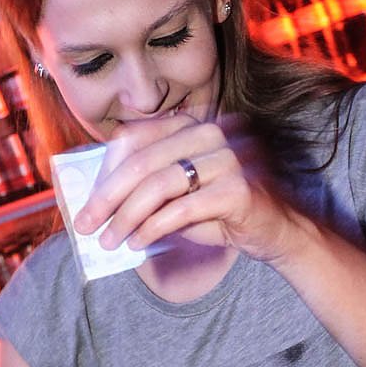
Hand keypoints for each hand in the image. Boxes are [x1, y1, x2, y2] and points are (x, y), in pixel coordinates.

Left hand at [73, 112, 304, 265]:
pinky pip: (182, 208)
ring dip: (127, 216)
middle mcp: (213, 132)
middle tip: (87, 225)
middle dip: (108, 197)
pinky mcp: (239, 188)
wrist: (278, 232)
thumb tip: (98, 201)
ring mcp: (230, 157)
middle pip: (144, 161)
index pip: (137, 137)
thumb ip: (147, 188)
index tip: (88, 202)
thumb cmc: (223, 213)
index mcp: (194, 124)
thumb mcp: (179, 194)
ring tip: (110, 241)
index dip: (106, 170)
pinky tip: (138, 242)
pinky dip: (153, 227)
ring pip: (160, 184)